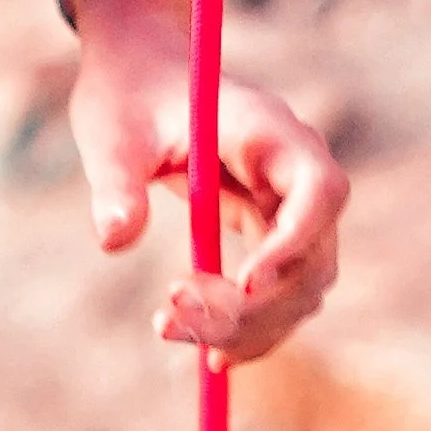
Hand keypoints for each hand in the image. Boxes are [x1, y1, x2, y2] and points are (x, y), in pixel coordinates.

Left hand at [66, 0, 346, 367]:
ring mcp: (288, 205)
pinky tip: (205, 351)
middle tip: (174, 318)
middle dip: (256, 304)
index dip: (295, 241)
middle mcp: (293, 170)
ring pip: (303, 288)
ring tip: (171, 328)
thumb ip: (116, 183)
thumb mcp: (111, 134)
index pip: (320, 190)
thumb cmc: (126, 95)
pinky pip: (281, 294)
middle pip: (314, 255)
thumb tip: (115, 238)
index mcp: (267, 130)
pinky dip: (251, 328)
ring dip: (250, 326)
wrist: (139, 79)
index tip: (243, 281)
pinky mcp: (271, 233)